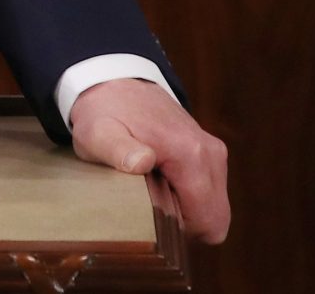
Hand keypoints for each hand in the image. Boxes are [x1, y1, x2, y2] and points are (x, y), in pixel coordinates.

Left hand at [68, 78, 229, 244]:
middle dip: (186, 223)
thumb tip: (142, 161)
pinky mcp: (211, 152)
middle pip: (215, 219)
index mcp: (190, 154)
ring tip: (152, 189)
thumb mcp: (98, 134)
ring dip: (187, 210)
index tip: (150, 214)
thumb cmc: (104, 113)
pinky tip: (162, 181)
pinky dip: (189, 197)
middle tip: (150, 203)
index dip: (180, 231)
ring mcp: (214, 152)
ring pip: (214, 208)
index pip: (209, 221)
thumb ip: (118, 150)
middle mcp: (211, 153)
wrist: (115, 83)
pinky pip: (210, 193)